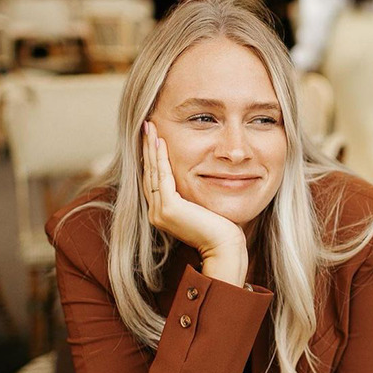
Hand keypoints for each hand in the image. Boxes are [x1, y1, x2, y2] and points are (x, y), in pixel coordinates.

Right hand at [142, 121, 247, 285]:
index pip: (154, 179)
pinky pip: (162, 177)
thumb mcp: (202, 206)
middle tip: (147, 124)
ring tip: (150, 127)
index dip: (151, 157)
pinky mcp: (168, 208)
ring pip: (153, 172)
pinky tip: (160, 141)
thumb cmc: (221, 229)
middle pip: (148, 173)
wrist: (225, 247)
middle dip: (147, 147)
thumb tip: (198, 176)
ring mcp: (160, 212)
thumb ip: (193, 194)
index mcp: (162, 213)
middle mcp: (156, 213)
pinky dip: (161, 158)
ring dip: (151, 147)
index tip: (153, 136)